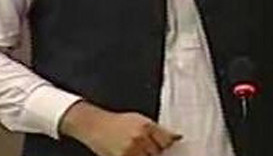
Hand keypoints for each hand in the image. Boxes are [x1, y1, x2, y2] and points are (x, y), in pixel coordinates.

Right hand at [60, 100, 181, 155]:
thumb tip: (177, 137)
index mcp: (146, 126)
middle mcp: (140, 138)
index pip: (166, 141)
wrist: (96, 125)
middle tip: (146, 148)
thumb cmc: (118, 122)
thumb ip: (158, 130)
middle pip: (158, 152)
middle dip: (155, 152)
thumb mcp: (139, 120)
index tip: (164, 146)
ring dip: (146, 155)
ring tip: (139, 150)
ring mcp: (131, 150)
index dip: (166, 145)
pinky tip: (134, 153)